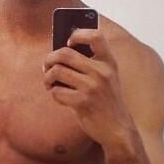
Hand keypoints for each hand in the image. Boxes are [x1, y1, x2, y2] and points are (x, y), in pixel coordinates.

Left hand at [42, 28, 135, 148]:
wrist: (117, 128)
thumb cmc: (106, 101)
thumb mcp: (107, 78)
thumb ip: (90, 64)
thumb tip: (60, 52)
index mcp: (109, 62)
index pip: (95, 36)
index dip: (78, 34)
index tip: (68, 42)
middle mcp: (101, 72)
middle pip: (65, 53)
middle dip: (49, 59)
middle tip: (46, 67)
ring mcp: (92, 87)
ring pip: (56, 71)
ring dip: (48, 78)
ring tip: (50, 84)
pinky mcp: (82, 102)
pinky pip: (56, 92)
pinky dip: (54, 94)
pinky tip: (60, 97)